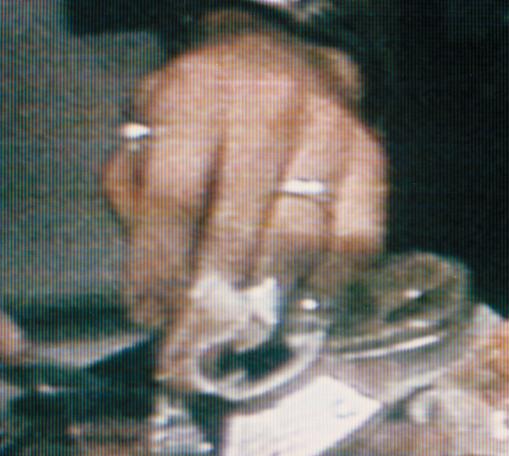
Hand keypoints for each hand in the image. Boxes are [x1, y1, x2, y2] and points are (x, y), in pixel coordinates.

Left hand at [102, 14, 388, 333]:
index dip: (159, 266)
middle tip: (198, 343)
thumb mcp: (151, 127)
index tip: (151, 314)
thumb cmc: (207, 112)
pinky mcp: (371, 160)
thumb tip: (154, 283)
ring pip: (296, 244)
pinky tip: (300, 307)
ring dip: (268, 304)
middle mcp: (266, 106)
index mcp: (196, 94)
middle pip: (236, 230)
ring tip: (246, 336)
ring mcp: (327, 131)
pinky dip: (325, 287)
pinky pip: (353, 245)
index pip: (174, 196)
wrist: (288, 60)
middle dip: (213, 299)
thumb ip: (137, 194)